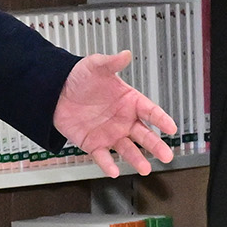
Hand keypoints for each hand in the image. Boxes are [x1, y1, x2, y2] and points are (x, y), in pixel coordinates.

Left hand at [54, 50, 178, 178]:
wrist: (55, 91)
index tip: (171, 128)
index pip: (150, 111)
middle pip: (144, 135)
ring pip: (127, 149)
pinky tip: (114, 171)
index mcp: (129, 101)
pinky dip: (108, 164)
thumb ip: (111, 62)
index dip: (161, 119)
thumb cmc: (79, 77)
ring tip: (145, 169)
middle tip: (167, 155)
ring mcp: (110, 133)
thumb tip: (125, 54)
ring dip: (137, 159)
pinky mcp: (94, 144)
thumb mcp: (95, 66)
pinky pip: (103, 156)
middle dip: (156, 146)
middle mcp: (123, 120)